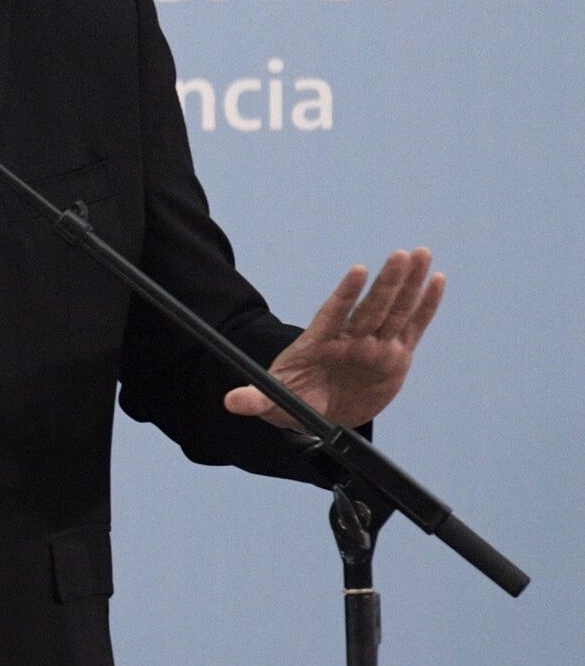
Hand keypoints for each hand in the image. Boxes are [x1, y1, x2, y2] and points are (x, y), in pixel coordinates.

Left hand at [225, 248, 444, 429]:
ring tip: (421, 254)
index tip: (357, 270)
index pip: (332, 315)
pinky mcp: (395, 356)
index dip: (345, 295)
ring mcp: (373, 345)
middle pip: (370, 308)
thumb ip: (255, 401)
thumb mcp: (272, 404)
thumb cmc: (294, 401)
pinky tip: (436, 280)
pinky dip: (426, 306)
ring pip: (394, 311)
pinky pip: (413, 327)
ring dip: (409, 284)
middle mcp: (349, 340)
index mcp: (319, 345)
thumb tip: (230, 402)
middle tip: (402, 254)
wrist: (319, 411)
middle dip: (386, 283)